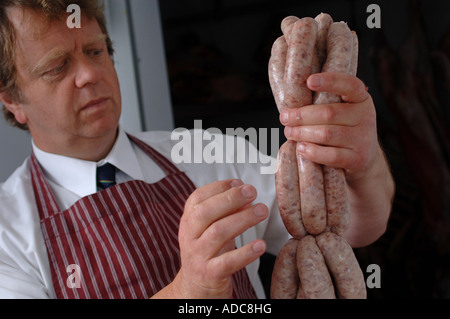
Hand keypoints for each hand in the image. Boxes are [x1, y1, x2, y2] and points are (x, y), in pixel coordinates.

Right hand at [167, 179, 267, 298]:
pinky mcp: (209, 275)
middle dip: (230, 198)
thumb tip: (247, 196)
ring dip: (242, 219)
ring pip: (218, 232)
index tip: (239, 182)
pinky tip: (260, 245)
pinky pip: (227, 262)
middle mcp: (189, 237)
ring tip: (261, 211)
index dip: (219, 187)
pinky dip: (245, 253)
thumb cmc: (207, 254)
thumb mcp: (213, 229)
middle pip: (206, 212)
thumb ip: (227, 212)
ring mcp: (197, 256)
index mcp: (188, 221)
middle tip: (251, 192)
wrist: (195, 289)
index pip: (198, 198)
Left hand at [280, 72, 377, 182]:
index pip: (349, 85)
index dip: (330, 81)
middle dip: (302, 115)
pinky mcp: (357, 159)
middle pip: (329, 113)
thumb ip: (324, 103)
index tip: (309, 81)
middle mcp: (365, 117)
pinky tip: (301, 148)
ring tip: (289, 132)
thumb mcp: (341, 111)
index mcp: (361, 99)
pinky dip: (312, 151)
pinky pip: (331, 155)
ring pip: (326, 134)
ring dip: (302, 133)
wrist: (364, 159)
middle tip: (284, 118)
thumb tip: (290, 102)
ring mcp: (363, 139)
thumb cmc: (343, 129)